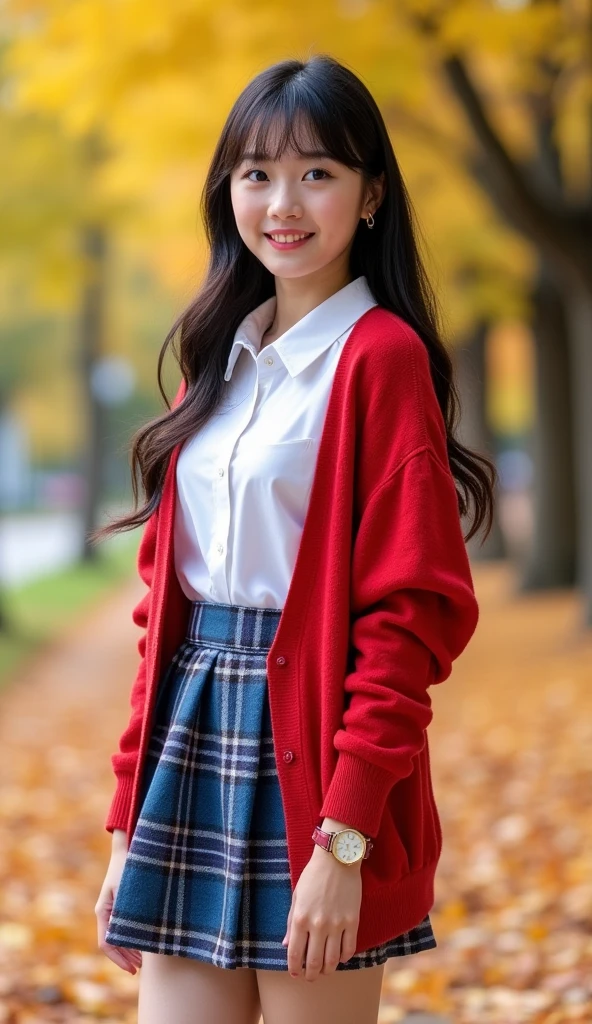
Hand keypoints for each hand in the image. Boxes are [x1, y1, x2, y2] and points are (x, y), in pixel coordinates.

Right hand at [95, 838, 141, 973]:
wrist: (127, 848)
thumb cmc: (129, 867)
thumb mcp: (128, 891)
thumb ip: (127, 913)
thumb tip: (128, 937)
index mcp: (103, 911)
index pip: (106, 943)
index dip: (119, 959)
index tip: (132, 969)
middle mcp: (105, 911)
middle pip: (111, 943)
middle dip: (125, 958)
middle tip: (139, 970)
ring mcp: (112, 908)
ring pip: (117, 937)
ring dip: (128, 950)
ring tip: (143, 963)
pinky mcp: (121, 904)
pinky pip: (123, 927)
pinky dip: (131, 938)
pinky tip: (143, 943)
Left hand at [282, 842, 361, 981]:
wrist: (337, 858)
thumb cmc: (313, 876)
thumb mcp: (297, 896)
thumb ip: (291, 923)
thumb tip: (286, 945)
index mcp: (300, 918)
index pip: (295, 954)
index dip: (294, 968)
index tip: (295, 974)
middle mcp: (318, 924)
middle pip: (314, 961)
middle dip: (310, 974)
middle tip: (310, 977)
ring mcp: (336, 924)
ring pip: (332, 959)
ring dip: (327, 970)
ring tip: (325, 971)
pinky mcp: (352, 921)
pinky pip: (349, 948)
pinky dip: (345, 958)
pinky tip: (340, 957)